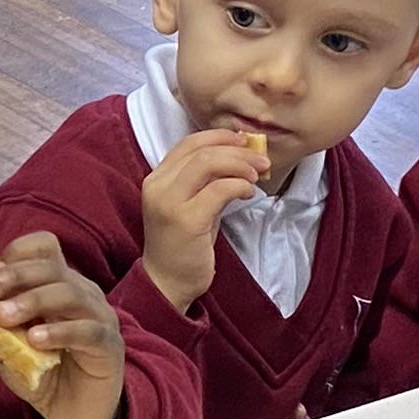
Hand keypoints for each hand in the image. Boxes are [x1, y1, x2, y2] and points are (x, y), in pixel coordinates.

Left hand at [0, 232, 127, 418]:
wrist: (73, 412)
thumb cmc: (41, 370)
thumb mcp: (9, 344)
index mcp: (56, 283)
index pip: (43, 247)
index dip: (15, 256)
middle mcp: (81, 292)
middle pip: (51, 267)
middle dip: (13, 276)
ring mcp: (99, 316)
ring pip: (70, 293)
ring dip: (32, 301)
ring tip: (3, 317)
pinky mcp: (109, 345)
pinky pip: (88, 331)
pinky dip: (59, 332)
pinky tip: (35, 340)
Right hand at [138, 128, 270, 313]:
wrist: (168, 282)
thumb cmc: (184, 244)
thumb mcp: (191, 204)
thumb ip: (206, 180)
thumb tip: (240, 155)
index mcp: (156, 179)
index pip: (188, 143)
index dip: (219, 136)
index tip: (244, 141)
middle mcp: (157, 186)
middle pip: (201, 151)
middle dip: (238, 151)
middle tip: (262, 160)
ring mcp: (169, 203)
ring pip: (209, 163)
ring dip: (241, 165)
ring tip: (258, 175)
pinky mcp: (186, 220)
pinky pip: (219, 189)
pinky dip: (240, 186)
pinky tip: (248, 194)